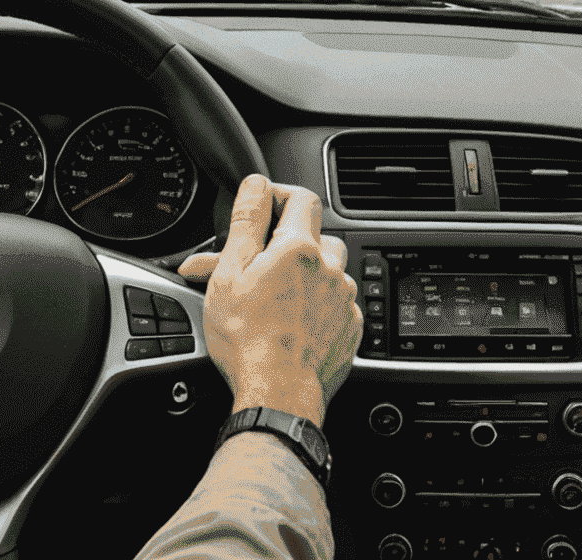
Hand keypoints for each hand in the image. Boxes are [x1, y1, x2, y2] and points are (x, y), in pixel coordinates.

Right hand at [179, 175, 361, 425]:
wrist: (278, 396)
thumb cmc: (248, 338)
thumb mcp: (231, 271)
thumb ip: (247, 220)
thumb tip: (256, 185)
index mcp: (299, 248)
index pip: (301, 198)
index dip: (280, 197)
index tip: (263, 210)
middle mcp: (330, 270)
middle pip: (317, 235)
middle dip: (290, 242)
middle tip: (262, 264)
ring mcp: (344, 302)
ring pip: (330, 271)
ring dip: (308, 275)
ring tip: (277, 296)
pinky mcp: (350, 330)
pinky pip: (338, 304)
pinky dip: (319, 306)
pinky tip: (294, 321)